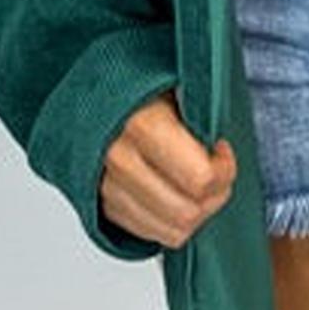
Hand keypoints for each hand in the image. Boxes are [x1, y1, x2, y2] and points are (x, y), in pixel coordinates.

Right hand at [98, 87, 236, 248]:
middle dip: (214, 194)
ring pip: (171, 230)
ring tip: (198, 183)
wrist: (85, 86)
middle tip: (217, 170)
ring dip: (195, 212)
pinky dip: (171, 220)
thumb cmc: (134, 76)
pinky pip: (150, 233)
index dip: (223, 169)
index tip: (221, 149)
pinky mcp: (101, 205)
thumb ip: (199, 110)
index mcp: (141, 124)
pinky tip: (175, 192)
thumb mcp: (173, 77)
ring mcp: (106, 187)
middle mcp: (120, 161)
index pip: (199, 178)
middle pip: (187, 212)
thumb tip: (223, 138)